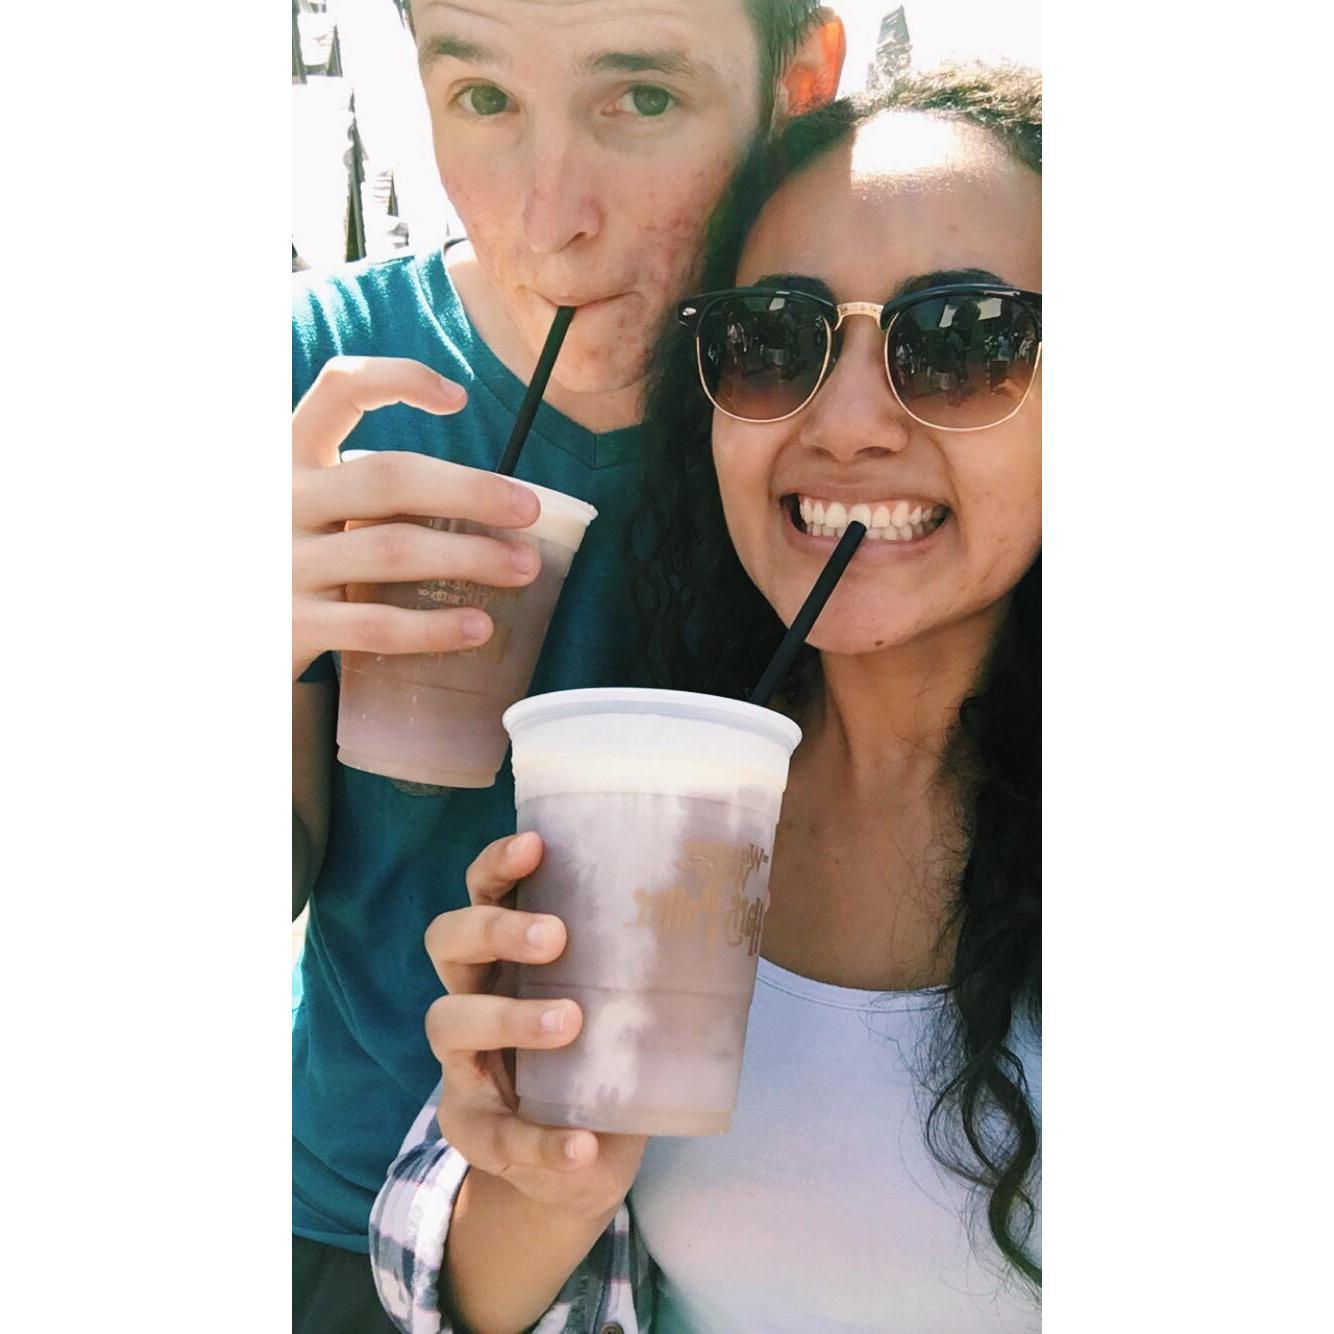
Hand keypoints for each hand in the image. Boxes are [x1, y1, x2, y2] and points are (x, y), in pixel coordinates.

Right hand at [292, 355, 543, 680]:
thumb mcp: (312, 504)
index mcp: (290, 455)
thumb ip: (369, 487)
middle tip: (529, 508)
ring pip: (393, 550)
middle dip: (470, 491)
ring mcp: (284, 563)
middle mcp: (282, 498)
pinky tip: (478, 626)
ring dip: (470, 557)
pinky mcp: (292, 626)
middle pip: (389, 477)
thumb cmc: (295, 559)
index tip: (460, 398)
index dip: (397, 379)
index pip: (337, 389)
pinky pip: (375, 624)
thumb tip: (492, 495)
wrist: (227, 634)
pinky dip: (434, 626)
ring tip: (523, 568)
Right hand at [424, 832, 647, 1222]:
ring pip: (449, 1023)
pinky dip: (543, 1142)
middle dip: (496, 929)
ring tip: (570, 1021)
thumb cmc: (604, 1055)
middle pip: (449, 941)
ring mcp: (463, 1064)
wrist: (577, 1161)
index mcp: (508, 953)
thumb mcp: (629, 1003)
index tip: (536, 846)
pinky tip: (584, 1145)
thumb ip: (665, 958)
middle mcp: (473, 995)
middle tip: (555, 936)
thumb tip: (755, 893)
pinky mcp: (473, 1131)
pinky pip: (497, 1135)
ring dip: (510, 1017)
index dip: (498, 865)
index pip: (484, 892)